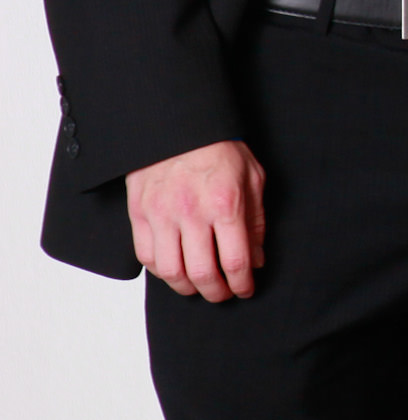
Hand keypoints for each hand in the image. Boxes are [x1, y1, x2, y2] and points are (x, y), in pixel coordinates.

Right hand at [126, 140, 266, 300]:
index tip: (246, 289)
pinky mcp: (139, 214)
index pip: (235, 261)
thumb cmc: (219, 149)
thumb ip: (256, 220)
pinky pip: (146, 257)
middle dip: (216, 292)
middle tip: (223, 294)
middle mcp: (191, 213)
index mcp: (225, 204)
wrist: (177, 126)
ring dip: (187, 287)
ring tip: (199, 286)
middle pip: (202, 273)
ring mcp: (161, 215)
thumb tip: (257, 258)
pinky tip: (175, 270)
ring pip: (170, 271)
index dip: (242, 284)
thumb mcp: (253, 177)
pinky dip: (161, 272)